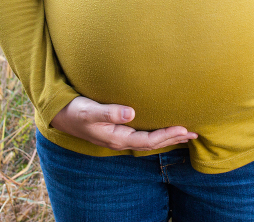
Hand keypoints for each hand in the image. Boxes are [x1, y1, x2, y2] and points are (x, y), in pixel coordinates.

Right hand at [49, 96, 198, 150]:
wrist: (60, 115)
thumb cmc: (75, 111)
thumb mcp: (90, 110)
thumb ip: (109, 112)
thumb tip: (131, 113)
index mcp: (117, 137)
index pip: (148, 141)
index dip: (166, 136)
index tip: (183, 129)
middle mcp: (121, 139)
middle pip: (153, 143)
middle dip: (173, 138)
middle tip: (194, 134)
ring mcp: (119, 136)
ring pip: (149, 140)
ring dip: (167, 137)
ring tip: (185, 133)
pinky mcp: (118, 130)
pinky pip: (142, 135)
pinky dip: (157, 133)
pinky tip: (163, 128)